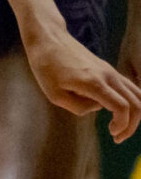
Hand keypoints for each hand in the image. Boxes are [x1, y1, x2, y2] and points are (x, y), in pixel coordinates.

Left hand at [27, 22, 140, 139]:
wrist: (49, 41)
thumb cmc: (46, 68)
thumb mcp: (54, 95)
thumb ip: (79, 107)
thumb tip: (97, 108)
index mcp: (94, 83)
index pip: (122, 107)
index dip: (123, 124)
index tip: (112, 133)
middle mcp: (108, 76)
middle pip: (136, 103)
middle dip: (131, 124)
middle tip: (117, 137)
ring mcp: (110, 72)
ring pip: (137, 95)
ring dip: (134, 114)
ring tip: (118, 127)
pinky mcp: (108, 70)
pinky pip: (129, 88)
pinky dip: (130, 102)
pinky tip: (116, 112)